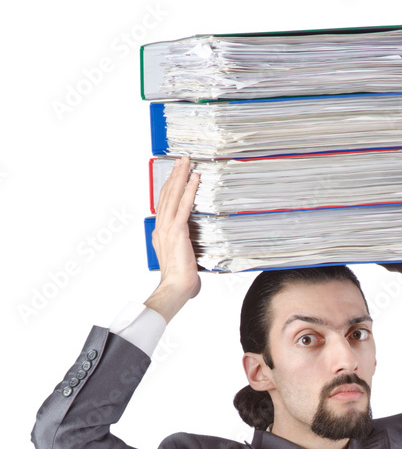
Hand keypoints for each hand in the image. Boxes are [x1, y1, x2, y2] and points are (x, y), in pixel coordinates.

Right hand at [146, 157, 201, 321]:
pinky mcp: (177, 230)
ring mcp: (167, 228)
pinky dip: (189, 190)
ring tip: (186, 163)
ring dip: (180, 177)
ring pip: (173, 196)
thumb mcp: (179, 260)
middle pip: (166, 195)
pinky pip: (184, 206)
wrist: (175, 287)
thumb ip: (184, 251)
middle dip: (174, 176)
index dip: (168, 188)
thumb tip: (192, 254)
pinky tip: (194, 179)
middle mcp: (161, 228)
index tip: (174, 177)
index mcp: (159, 234)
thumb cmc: (178, 279)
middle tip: (180, 161)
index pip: (164, 205)